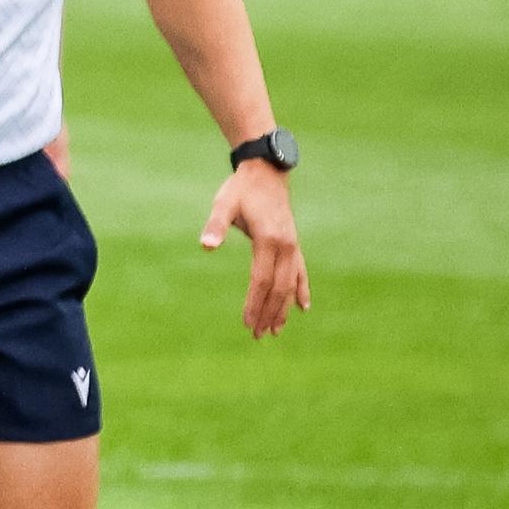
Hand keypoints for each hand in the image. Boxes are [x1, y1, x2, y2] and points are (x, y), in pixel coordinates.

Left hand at [197, 161, 307, 338]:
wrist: (266, 172)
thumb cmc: (241, 188)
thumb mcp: (223, 203)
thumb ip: (215, 224)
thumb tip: (206, 245)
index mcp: (268, 239)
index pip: (261, 280)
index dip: (254, 302)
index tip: (247, 323)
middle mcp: (286, 246)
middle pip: (278, 287)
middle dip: (268, 312)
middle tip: (258, 335)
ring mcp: (293, 246)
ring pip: (291, 283)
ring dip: (284, 308)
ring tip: (276, 330)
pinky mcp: (294, 244)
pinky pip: (301, 272)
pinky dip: (302, 290)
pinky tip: (303, 307)